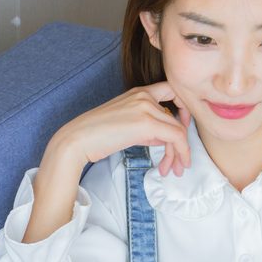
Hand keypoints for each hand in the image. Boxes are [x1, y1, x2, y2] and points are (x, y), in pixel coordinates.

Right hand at [52, 83, 192, 177]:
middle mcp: (145, 95)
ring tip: (173, 170)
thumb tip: (164, 140)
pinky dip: (179, 153)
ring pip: (178, 130)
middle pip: (178, 116)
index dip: (184, 110)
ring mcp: (146, 107)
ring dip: (179, 153)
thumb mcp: (127, 126)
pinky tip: (168, 167)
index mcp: (139, 92)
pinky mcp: (147, 123)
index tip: (181, 129)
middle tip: (181, 161)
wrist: (77, 139)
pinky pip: (175, 137)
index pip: (172, 91)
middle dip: (183, 141)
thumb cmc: (96, 136)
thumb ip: (147, 129)